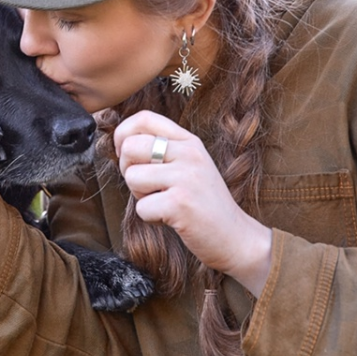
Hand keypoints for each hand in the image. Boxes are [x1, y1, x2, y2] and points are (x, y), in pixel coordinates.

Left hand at [114, 110, 272, 295]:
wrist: (235, 237)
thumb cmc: (204, 204)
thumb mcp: (189, 166)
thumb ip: (162, 151)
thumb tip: (121, 144)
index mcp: (189, 141)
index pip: (144, 118)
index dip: (123, 135)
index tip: (126, 155)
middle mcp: (189, 153)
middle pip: (130, 147)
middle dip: (128, 170)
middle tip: (147, 187)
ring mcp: (186, 177)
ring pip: (132, 177)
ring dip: (140, 197)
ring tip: (164, 202)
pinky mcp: (180, 203)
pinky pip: (141, 207)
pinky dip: (150, 218)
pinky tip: (171, 218)